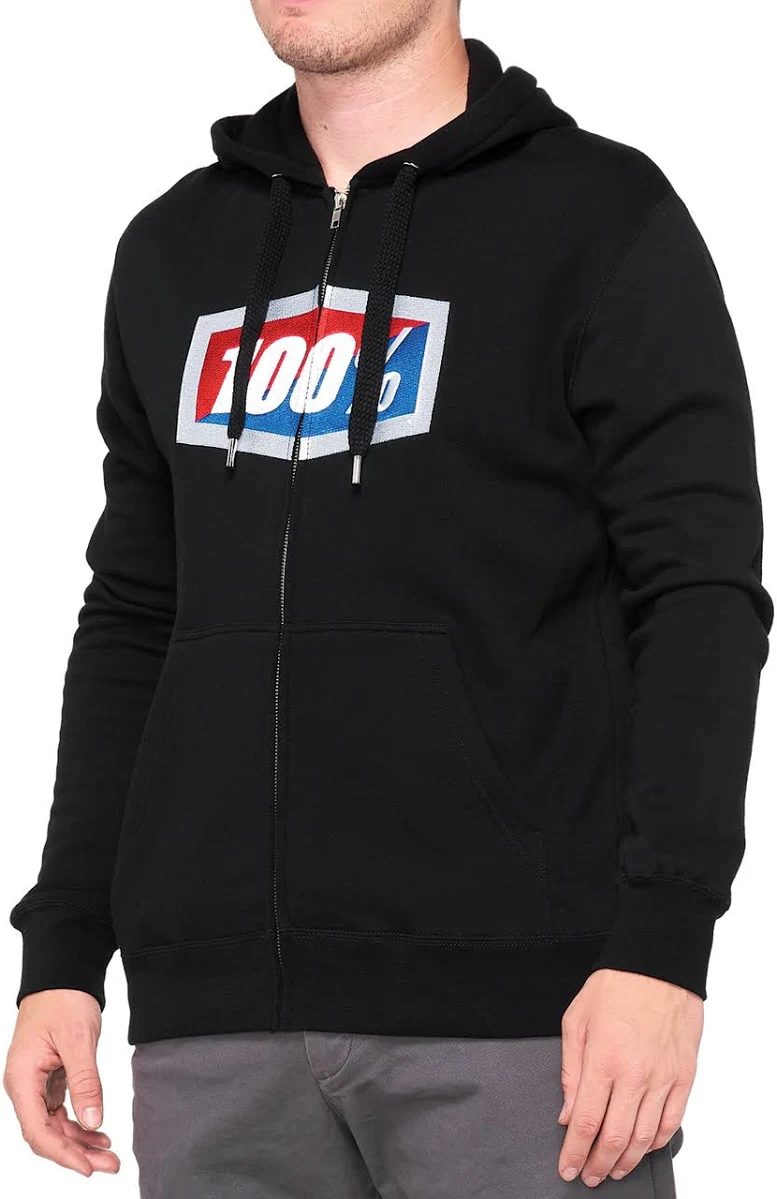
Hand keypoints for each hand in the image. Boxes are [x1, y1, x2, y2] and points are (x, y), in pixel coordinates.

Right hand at [4, 989, 119, 1176]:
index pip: (38, 1131)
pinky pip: (61, 1111)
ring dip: (81, 1142)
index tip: (88, 1167)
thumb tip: (94, 1122)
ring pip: (55, 1126)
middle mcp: (24, 1087)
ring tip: (110, 1155)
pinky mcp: (49, 1080)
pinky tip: (100, 1133)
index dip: (63, 1154)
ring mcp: (36, 1085)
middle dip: (77, 1153)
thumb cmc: (64, 1000)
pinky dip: (80, 1124)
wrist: (62, 976)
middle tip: (111, 1165)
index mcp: (22, 1079)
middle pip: (47, 1134)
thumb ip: (86, 1082)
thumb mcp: (78, 1040)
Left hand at [558, 968, 701, 1186]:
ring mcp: (662, 1079)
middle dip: (598, 1165)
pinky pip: (671, 1122)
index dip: (574, 1153)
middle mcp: (634, 1075)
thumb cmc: (615, 987)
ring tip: (613, 1170)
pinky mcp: (684, 1077)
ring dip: (626, 1161)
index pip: (586, 1123)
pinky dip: (655, 1142)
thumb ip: (570, 1070)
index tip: (567, 1168)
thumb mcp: (576, 1020)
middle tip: (588, 1176)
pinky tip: (642, 1148)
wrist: (658, 965)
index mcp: (603, 1061)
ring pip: (643, 1137)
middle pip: (614, 1138)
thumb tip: (568, 1112)